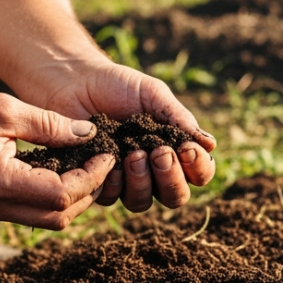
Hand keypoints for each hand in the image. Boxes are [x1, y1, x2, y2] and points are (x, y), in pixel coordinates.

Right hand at [0, 87, 115, 229]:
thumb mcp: (6, 109)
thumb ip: (50, 124)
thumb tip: (89, 135)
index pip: (61, 194)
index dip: (91, 177)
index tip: (106, 154)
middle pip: (59, 216)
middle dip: (88, 191)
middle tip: (103, 161)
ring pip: (47, 220)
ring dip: (72, 198)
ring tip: (87, 165)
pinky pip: (31, 213)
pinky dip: (52, 197)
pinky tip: (63, 170)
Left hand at [35, 61, 215, 213]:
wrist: (73, 80)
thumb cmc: (116, 85)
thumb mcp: (152, 94)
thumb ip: (178, 118)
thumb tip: (210, 144)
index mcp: (172, 149)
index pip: (199, 173)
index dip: (199, 167)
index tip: (187, 148)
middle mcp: (152, 171)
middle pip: (175, 196)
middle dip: (171, 178)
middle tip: (160, 153)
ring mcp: (124, 180)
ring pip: (142, 202)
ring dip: (143, 182)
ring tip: (134, 155)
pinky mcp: (96, 182)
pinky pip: (110, 197)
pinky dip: (114, 181)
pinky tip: (110, 160)